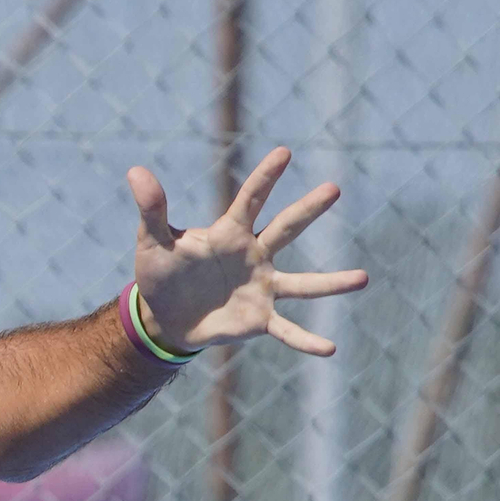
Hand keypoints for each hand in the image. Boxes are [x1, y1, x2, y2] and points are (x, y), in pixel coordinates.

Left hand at [128, 146, 367, 356]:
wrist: (164, 316)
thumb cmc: (162, 273)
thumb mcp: (152, 241)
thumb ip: (151, 209)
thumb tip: (135, 170)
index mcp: (229, 234)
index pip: (250, 200)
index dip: (264, 177)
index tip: (283, 153)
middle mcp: (254, 257)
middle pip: (285, 230)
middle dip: (307, 210)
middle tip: (333, 188)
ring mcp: (261, 288)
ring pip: (302, 285)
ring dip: (331, 283)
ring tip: (364, 278)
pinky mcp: (259, 320)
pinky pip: (287, 331)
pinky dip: (306, 340)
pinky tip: (330, 348)